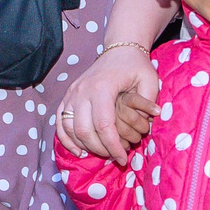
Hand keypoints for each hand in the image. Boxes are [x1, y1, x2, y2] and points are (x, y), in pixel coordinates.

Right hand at [57, 44, 159, 160]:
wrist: (119, 50)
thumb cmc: (136, 66)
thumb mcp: (149, 80)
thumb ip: (149, 102)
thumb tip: (147, 124)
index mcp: (102, 87)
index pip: (104, 125)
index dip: (113, 146)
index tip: (123, 159)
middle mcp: (83, 91)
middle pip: (84, 130)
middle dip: (99, 149)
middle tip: (114, 157)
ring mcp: (72, 93)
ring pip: (70, 128)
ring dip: (84, 145)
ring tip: (100, 154)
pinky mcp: (68, 96)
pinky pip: (60, 122)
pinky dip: (66, 139)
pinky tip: (79, 150)